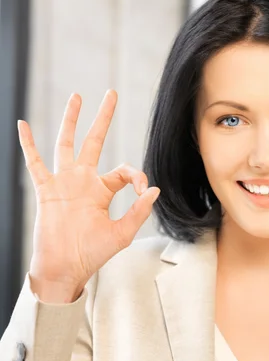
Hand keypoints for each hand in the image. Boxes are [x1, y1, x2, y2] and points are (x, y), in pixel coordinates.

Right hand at [18, 89, 159, 292]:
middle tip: (110, 93)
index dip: (136, 175)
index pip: (123, 170)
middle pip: (94, 141)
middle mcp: (84, 182)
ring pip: (66, 143)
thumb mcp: (122, 233)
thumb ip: (138, 211)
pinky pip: (35, 162)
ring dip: (71, 120)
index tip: (141, 188)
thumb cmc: (92, 254)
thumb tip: (154, 189)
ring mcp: (64, 183)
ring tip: (77, 96)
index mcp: (103, 191)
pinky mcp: (46, 189)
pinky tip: (23, 124)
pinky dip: (28, 144)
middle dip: (102, 118)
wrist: (65, 268)